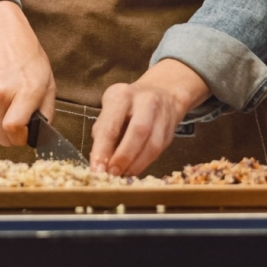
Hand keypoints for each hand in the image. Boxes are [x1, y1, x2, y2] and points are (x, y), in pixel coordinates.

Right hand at [0, 0, 56, 146]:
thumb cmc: (26, 52)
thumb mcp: (48, 79)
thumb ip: (47, 109)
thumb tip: (43, 128)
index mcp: (24, 91)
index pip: (14, 131)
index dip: (23, 138)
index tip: (30, 134)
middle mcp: (1, 96)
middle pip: (3, 137)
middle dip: (15, 136)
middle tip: (24, 124)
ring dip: (5, 124)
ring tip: (14, 104)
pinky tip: (4, 96)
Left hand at [89, 59, 211, 175]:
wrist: (162, 92)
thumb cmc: (127, 104)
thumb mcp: (109, 109)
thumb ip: (103, 132)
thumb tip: (99, 161)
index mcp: (122, 95)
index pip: (111, 125)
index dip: (102, 150)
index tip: (97, 170)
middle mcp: (145, 101)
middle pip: (137, 132)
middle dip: (123, 158)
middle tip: (111, 174)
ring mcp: (161, 115)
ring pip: (152, 144)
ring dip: (136, 164)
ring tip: (122, 175)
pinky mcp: (170, 129)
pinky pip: (159, 150)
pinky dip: (144, 163)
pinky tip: (133, 169)